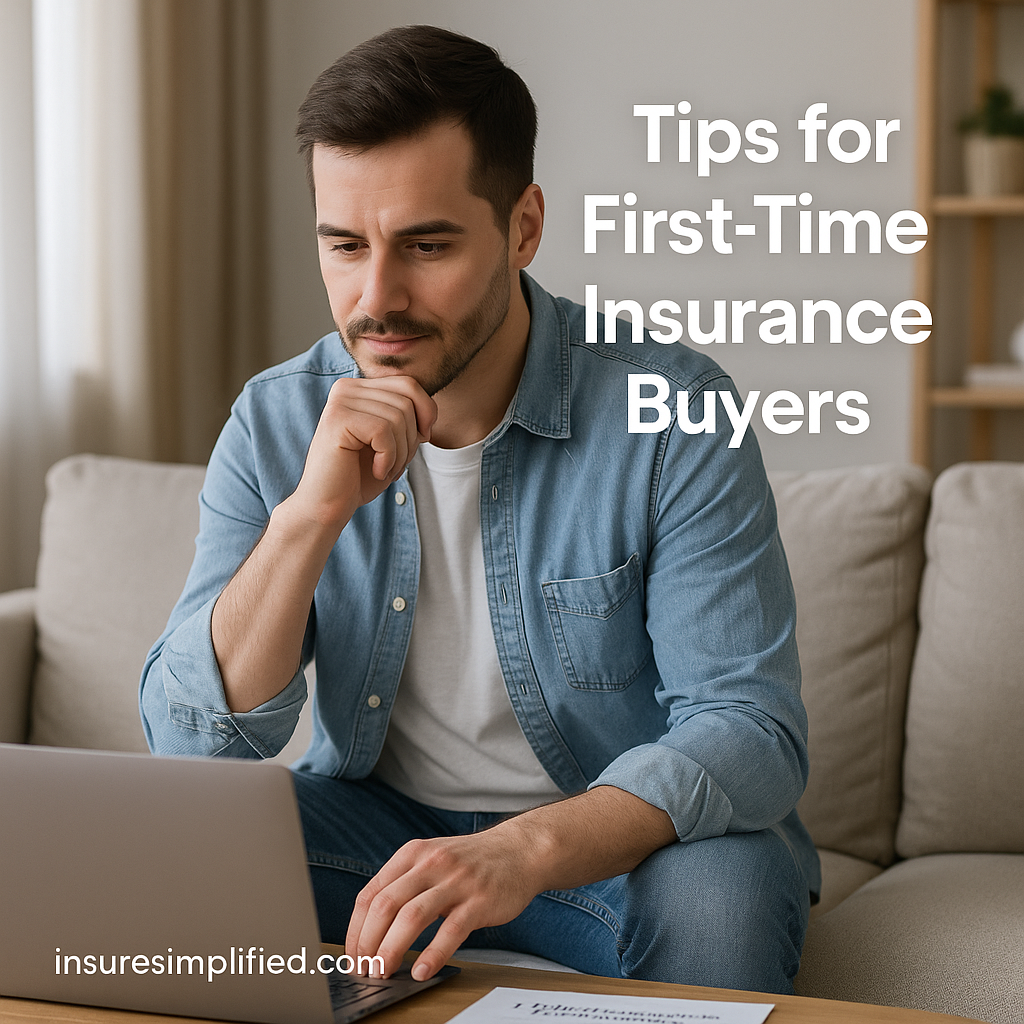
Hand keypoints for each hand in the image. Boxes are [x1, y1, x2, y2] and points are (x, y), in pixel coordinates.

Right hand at [286, 375, 436, 530]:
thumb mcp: (393, 441)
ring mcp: (340, 402)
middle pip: (406, 401)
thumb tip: (430, 411)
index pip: (408, 385)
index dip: (426, 413)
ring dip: (400, 452)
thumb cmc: (359, 477)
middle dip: (411, 438)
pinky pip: (383, 431)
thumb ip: (408, 418)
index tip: (421, 440)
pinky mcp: (337, 420)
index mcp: (359, 388)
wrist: (327, 506)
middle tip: (396, 463)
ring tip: (384, 469)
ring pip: (398, 417)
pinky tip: (376, 470)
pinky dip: (388, 458)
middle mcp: (346, 388)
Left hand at [343, 788, 677, 979]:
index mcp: (412, 854)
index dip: (355, 930)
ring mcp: (456, 881)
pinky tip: (421, 971)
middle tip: (364, 970)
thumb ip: (404, 884)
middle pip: (385, 905)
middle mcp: (431, 864)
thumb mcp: (431, 860)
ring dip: (391, 950)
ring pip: (412, 917)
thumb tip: (370, 928)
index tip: (352, 955)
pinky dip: (432, 954)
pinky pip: (450, 930)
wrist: (519, 850)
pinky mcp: (479, 901)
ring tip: (384, 973)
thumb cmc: (470, 862)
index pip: (370, 893)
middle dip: (368, 943)